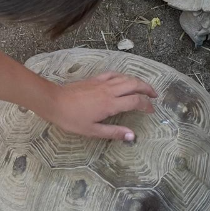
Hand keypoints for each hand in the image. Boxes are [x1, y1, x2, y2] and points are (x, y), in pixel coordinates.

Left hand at [43, 72, 157, 140]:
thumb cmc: (72, 119)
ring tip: (144, 87)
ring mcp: (103, 82)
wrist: (54, 101)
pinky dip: (123, 76)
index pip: (135, 101)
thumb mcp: (92, 131)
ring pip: (126, 77)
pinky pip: (114, 74)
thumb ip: (114, 132)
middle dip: (147, 89)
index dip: (146, 105)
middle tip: (155, 95)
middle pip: (135, 84)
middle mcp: (110, 90)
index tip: (151, 110)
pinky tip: (124, 79)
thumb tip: (132, 136)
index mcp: (111, 104)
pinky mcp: (96, 79)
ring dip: (138, 81)